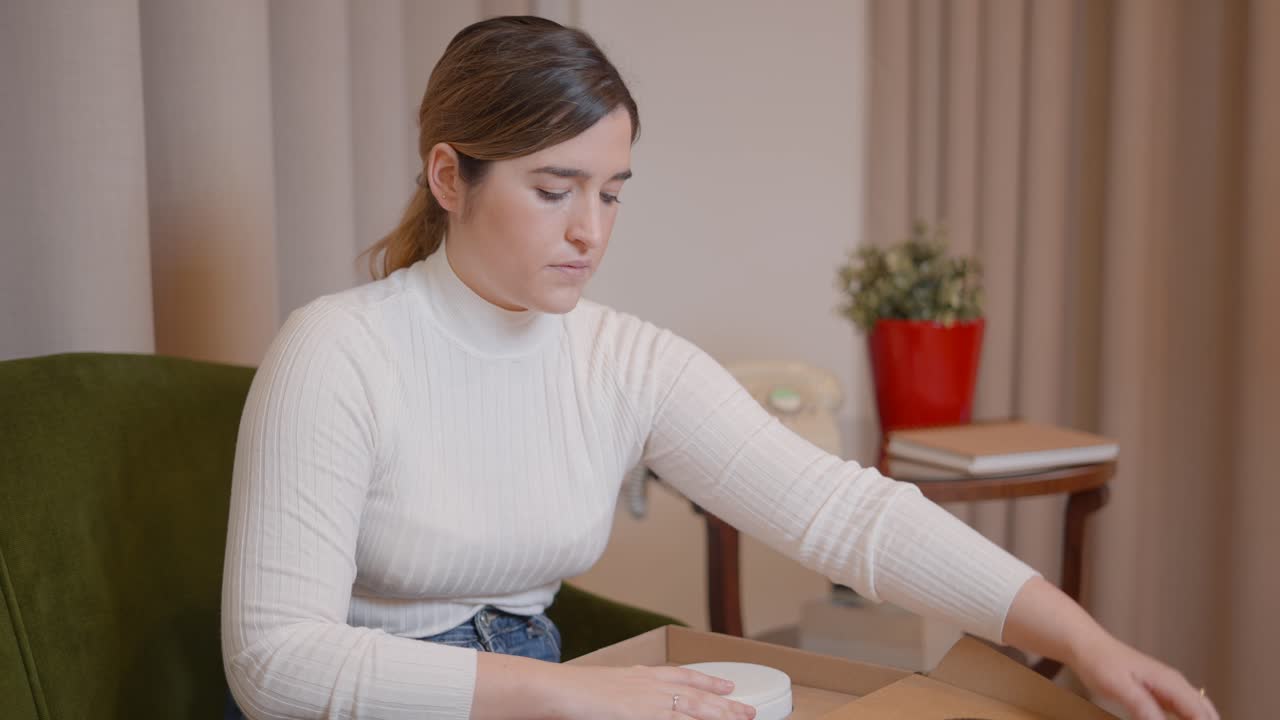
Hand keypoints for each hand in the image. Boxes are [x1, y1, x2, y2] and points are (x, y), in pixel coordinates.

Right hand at [547, 664, 757, 719]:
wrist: (561, 690)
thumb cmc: (575, 691)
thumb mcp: (607, 686)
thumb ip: (627, 692)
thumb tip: (632, 701)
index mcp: (641, 675)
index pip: (683, 676)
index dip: (708, 680)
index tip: (728, 684)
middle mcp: (650, 685)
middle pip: (696, 694)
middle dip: (725, 703)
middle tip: (749, 710)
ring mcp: (649, 702)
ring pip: (694, 709)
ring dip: (720, 716)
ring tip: (744, 718)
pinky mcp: (643, 716)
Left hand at [1069, 633, 1218, 719]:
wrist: (1087, 646)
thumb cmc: (1100, 663)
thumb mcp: (1119, 688)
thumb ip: (1142, 707)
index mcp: (1171, 682)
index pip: (1200, 714)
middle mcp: (1176, 683)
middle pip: (1205, 712)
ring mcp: (1169, 687)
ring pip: (1197, 711)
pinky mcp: (1160, 692)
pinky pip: (1183, 711)